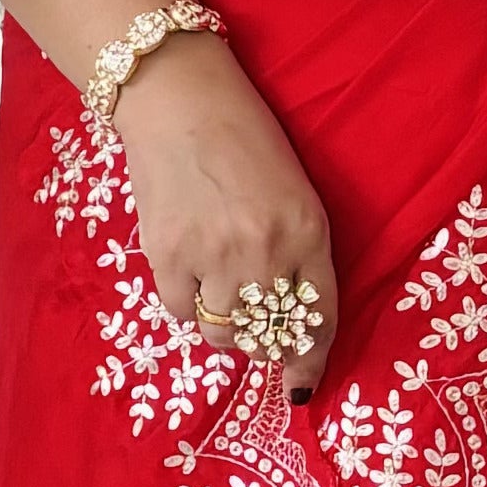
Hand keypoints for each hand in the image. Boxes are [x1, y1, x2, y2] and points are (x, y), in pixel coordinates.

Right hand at [114, 34, 344, 396]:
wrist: (179, 102)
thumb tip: (287, 323)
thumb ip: (298, 255)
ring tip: (219, 291)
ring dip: (224, 327)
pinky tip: (190, 272)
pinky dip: (188, 303)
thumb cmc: (244, 140)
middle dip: (264, 344)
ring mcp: (215, 257)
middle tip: (254, 328)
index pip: (319, 320)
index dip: (310, 361)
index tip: (302, 385)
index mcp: (309, 232)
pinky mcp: (168, 256)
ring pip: (223, 333)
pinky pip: (182, 311)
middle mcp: (267, 252)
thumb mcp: (294, 193)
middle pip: (269, 337)